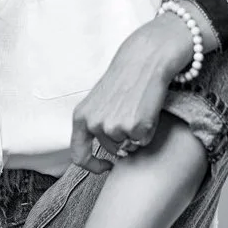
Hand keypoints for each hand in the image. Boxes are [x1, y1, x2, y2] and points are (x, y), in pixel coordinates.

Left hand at [69, 15, 194, 173]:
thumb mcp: (98, 101)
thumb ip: (95, 124)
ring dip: (135, 134)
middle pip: (111, 149)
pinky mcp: (135, 128)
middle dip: (123, 138)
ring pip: (128, 146)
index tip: (104, 166)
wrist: (144, 60)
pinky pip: (143, 141)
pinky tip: (147, 111)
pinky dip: (148, 131)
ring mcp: (115, 128)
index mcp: (81, 117)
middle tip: (130, 113)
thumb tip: (109, 154)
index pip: (79, 155)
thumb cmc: (123, 79)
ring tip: (137, 109)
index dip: (92, 165)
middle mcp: (95, 125)